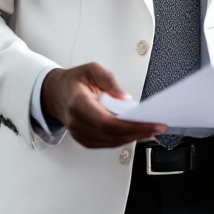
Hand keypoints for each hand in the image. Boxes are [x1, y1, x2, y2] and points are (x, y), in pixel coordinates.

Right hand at [42, 62, 165, 148]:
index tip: (150, 124)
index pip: (107, 123)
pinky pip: (107, 143)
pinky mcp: (84, 139)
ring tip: (150, 130)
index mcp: (78, 103)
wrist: (57, 93)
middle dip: (138, 132)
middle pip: (112, 135)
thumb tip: (124, 98)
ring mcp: (79, 133)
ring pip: (111, 142)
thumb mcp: (91, 70)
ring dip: (133, 137)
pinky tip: (135, 133)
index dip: (131, 126)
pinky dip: (123, 139)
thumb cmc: (73, 82)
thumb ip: (109, 81)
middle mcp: (77, 122)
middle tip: (157, 127)